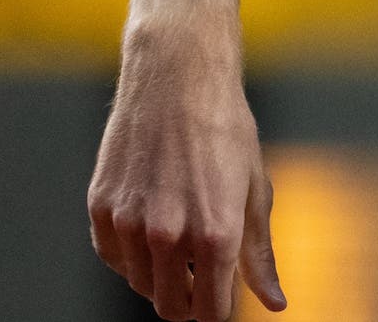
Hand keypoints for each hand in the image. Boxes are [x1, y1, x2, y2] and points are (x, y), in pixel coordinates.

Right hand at [88, 33, 285, 319]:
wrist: (179, 79)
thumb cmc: (226, 130)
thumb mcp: (255, 191)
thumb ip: (260, 256)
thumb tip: (276, 304)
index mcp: (216, 234)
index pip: (209, 311)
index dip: (219, 306)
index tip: (222, 291)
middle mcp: (168, 235)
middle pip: (171, 308)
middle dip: (190, 298)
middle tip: (202, 271)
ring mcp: (130, 223)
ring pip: (141, 285)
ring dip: (161, 273)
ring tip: (181, 231)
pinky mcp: (101, 208)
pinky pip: (114, 258)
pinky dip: (132, 253)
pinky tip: (153, 223)